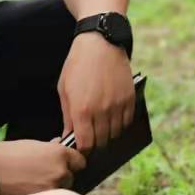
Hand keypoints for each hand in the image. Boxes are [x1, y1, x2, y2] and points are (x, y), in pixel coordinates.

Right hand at [0, 138, 85, 194]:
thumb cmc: (7, 154)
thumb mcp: (35, 145)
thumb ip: (52, 149)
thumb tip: (60, 147)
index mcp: (61, 154)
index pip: (81, 163)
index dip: (72, 164)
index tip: (65, 167)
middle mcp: (61, 172)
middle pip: (71, 180)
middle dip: (61, 179)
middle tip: (43, 179)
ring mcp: (51, 190)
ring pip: (60, 194)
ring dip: (51, 192)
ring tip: (33, 188)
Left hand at [58, 32, 135, 152]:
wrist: (101, 42)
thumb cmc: (78, 64)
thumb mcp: (65, 90)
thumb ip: (68, 116)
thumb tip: (69, 137)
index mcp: (82, 110)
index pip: (85, 145)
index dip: (82, 151)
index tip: (80, 150)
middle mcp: (101, 110)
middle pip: (101, 142)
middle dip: (94, 145)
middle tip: (90, 140)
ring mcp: (118, 105)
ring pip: (115, 134)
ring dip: (107, 135)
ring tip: (100, 128)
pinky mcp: (129, 98)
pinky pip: (127, 122)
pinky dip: (120, 125)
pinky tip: (112, 119)